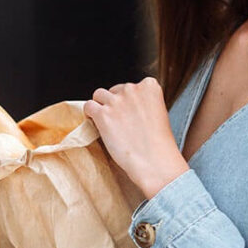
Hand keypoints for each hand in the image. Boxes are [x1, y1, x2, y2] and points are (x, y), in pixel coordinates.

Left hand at [83, 77, 189, 198]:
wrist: (154, 161)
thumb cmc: (159, 144)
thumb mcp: (159, 113)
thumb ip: (144, 103)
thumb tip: (128, 106)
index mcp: (150, 86)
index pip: (132, 86)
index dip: (128, 100)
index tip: (130, 113)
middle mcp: (132, 89)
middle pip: (114, 90)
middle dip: (115, 103)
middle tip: (119, 121)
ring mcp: (116, 101)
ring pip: (99, 95)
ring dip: (101, 106)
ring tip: (105, 121)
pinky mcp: (103, 114)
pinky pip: (88, 106)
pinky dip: (89, 113)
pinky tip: (95, 122)